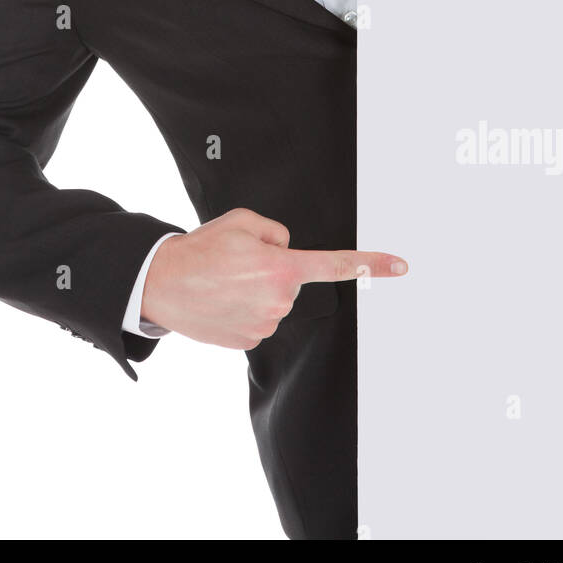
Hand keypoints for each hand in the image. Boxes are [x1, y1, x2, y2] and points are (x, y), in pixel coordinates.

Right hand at [140, 206, 407, 348]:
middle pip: (290, 280)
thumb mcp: (242, 221)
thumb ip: (276, 232)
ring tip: (222, 281)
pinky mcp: (250, 341)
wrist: (161, 283)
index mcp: (282, 266)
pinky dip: (243, 309)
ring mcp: (265, 324)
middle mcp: (279, 299)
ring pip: (274, 301)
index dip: (371, 264)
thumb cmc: (200, 250)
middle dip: (271, 269)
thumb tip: (286, 250)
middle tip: (235, 263)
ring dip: (255, 290)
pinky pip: (259, 319)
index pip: (336, 265)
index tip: (401, 265)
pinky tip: (221, 301)